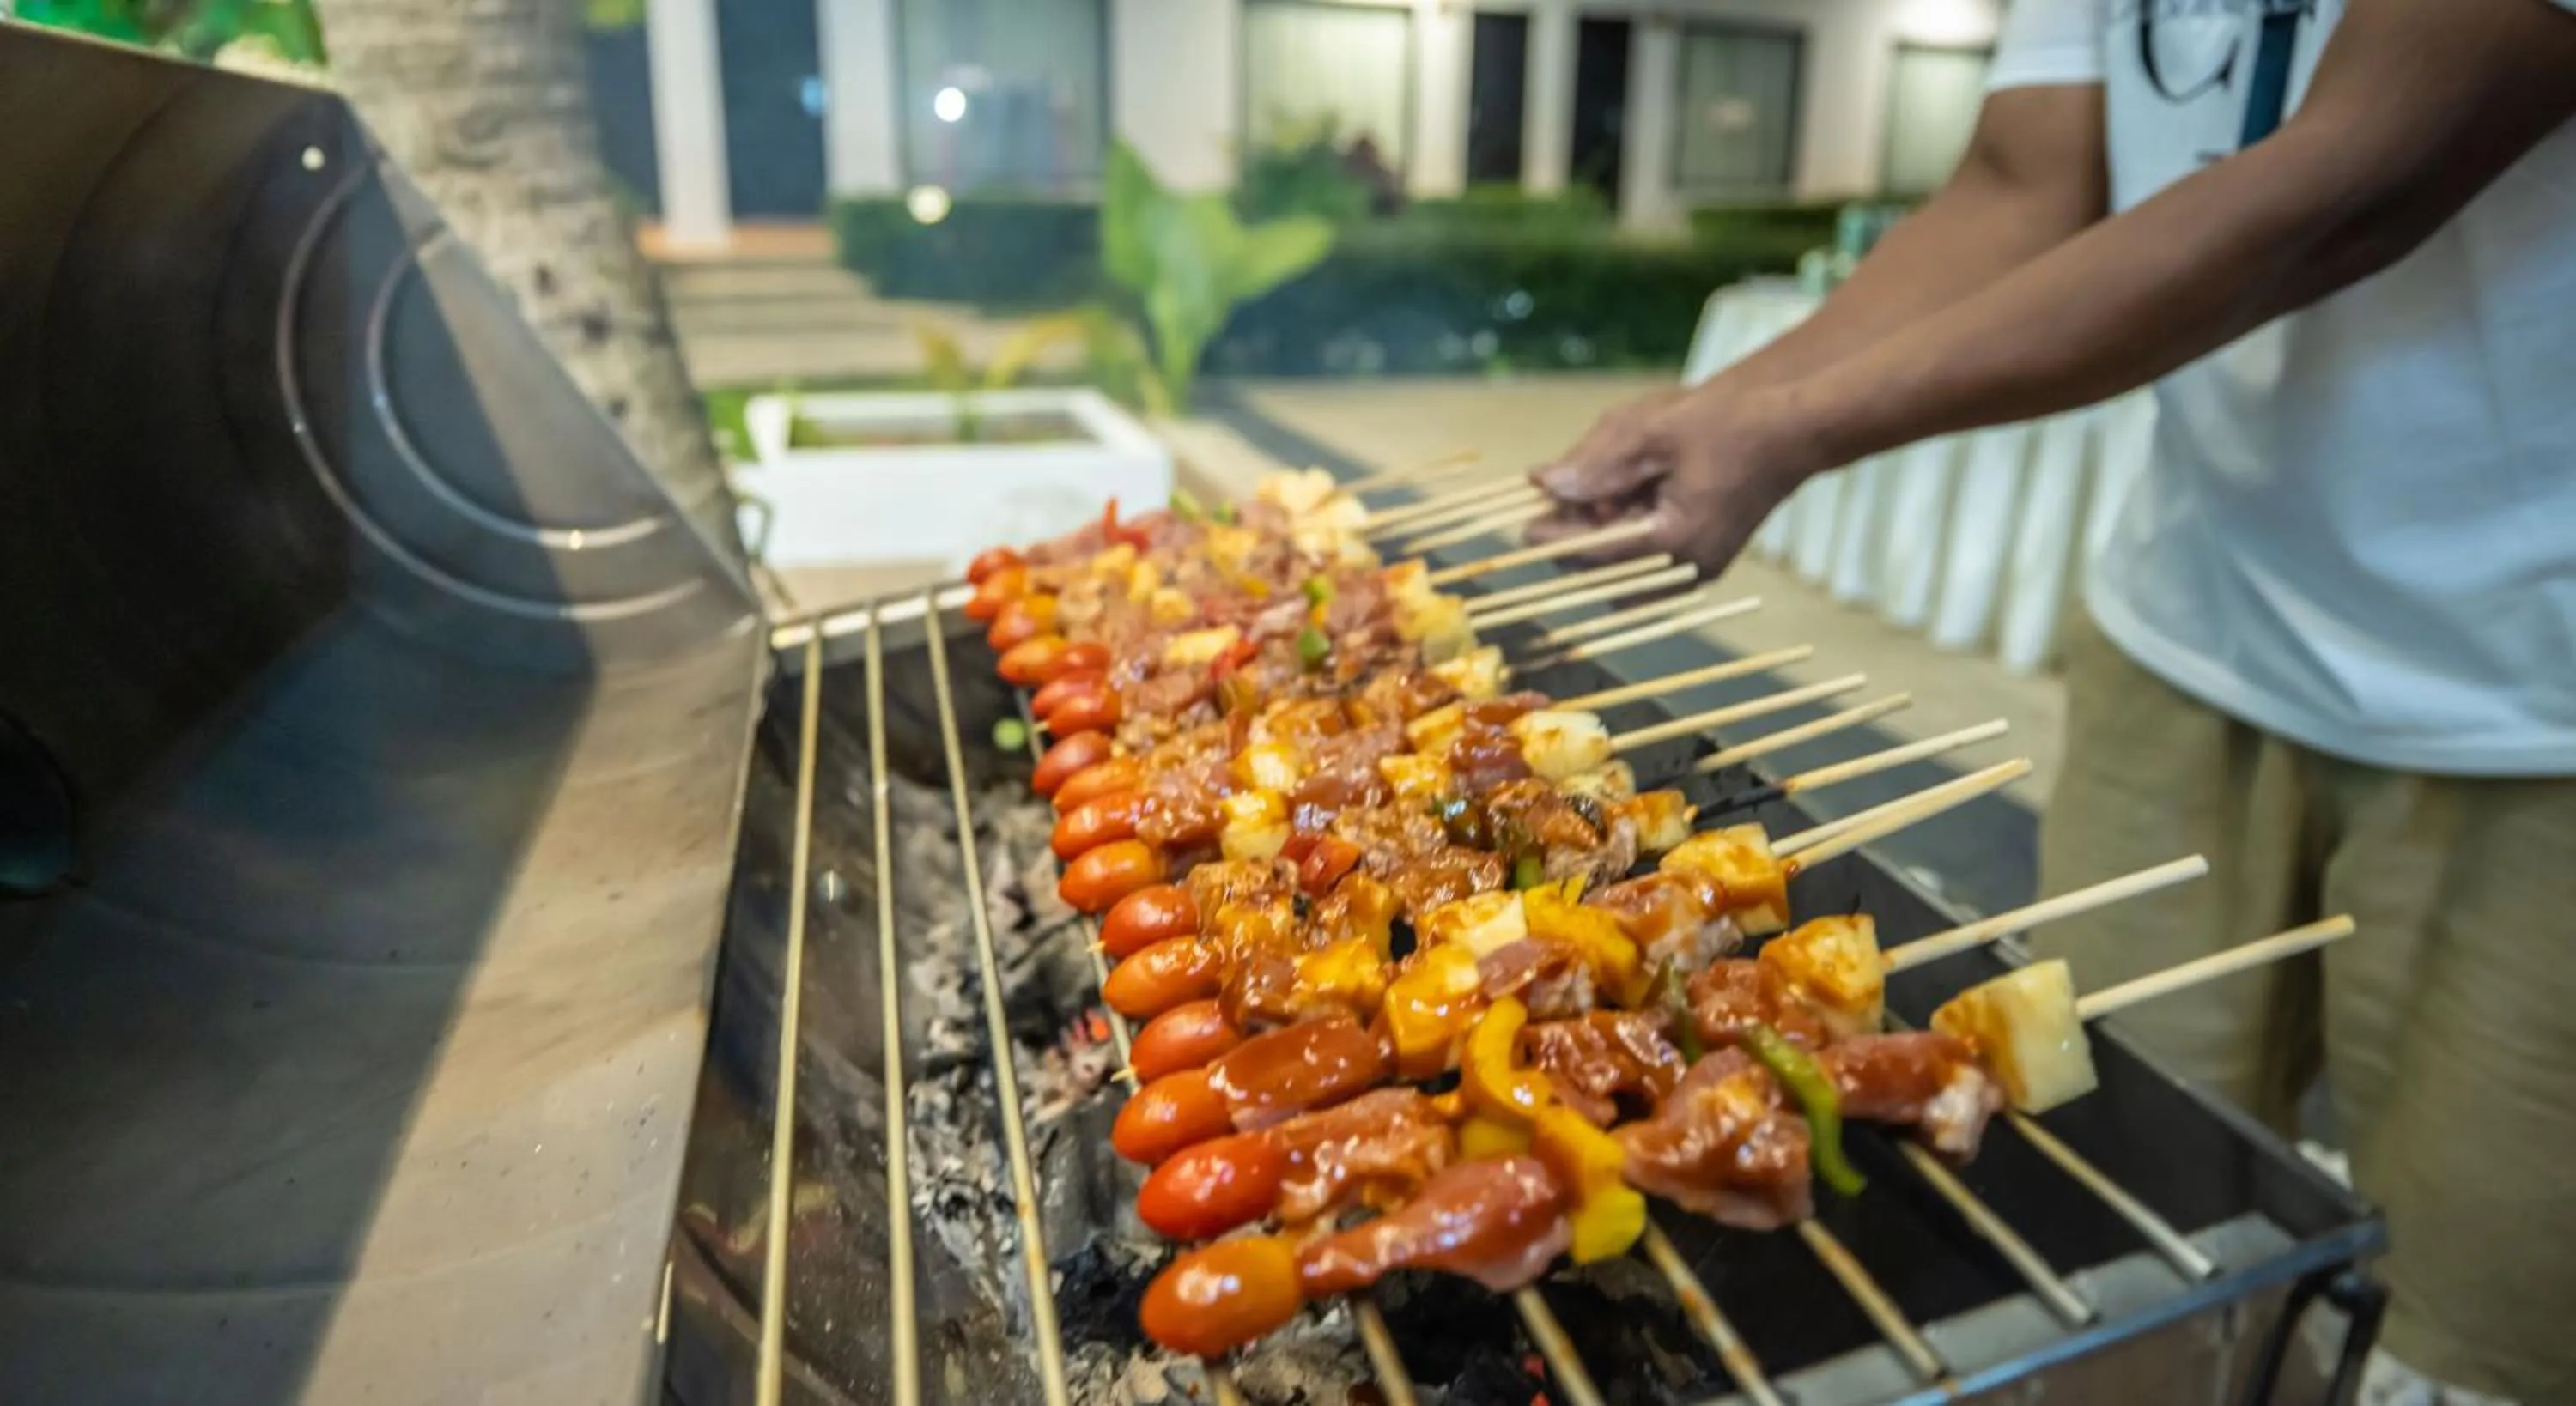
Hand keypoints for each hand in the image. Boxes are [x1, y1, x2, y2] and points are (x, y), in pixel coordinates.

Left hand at [1525, 383, 1819, 576]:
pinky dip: (1626, 531)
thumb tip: (1542, 484)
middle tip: (1563, 494)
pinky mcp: (1701, 559)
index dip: (1552, 538)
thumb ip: (1596, 462)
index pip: (1593, 557)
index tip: (1522, 522)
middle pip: (1603, 570)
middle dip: (1577, 536)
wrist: (1793, 425)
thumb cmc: (1728, 421)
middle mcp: (1686, 570)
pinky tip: (1632, 492)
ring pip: (1621, 567)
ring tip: (1606, 487)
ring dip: (1601, 533)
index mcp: (1674, 543)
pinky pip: (1645, 558)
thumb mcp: (1653, 431)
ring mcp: (1696, 570)